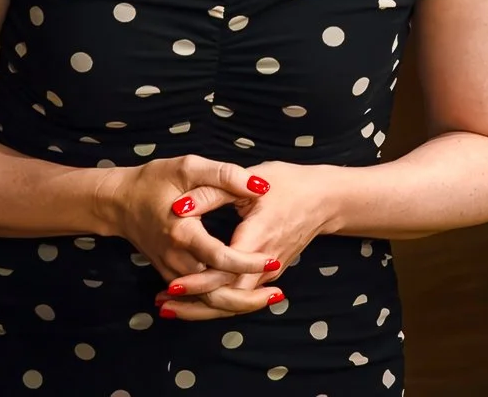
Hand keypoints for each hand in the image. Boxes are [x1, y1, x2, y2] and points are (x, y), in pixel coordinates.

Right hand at [99, 155, 282, 289]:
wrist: (118, 202)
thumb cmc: (153, 180)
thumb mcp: (188, 167)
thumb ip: (224, 175)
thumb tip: (259, 186)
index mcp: (183, 232)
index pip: (220, 258)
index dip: (247, 261)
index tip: (272, 258)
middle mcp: (176, 259)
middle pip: (215, 291)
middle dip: (248, 298)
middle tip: (279, 294)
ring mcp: (172, 271)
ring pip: (208, 299)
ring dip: (238, 303)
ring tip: (270, 298)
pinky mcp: (171, 275)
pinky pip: (198, 296)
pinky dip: (221, 300)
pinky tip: (245, 297)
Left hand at [156, 161, 335, 320]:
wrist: (325, 199)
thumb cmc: (288, 184)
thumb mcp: (252, 179)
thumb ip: (213, 191)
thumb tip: (179, 206)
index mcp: (258, 238)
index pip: (224, 272)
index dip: (197, 282)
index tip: (170, 285)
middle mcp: (265, 264)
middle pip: (227, 298)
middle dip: (194, 305)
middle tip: (162, 305)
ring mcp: (270, 274)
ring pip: (234, 303)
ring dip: (203, 309)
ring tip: (171, 309)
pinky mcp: (270, 274)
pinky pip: (242, 296)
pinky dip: (219, 302)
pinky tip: (197, 300)